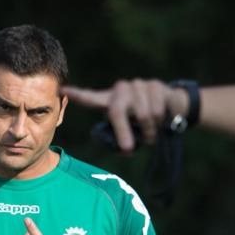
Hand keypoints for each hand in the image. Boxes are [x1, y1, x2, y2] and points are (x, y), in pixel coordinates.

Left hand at [63, 79, 188, 151]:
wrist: (172, 108)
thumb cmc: (145, 124)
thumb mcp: (131, 132)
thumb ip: (124, 139)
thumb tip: (127, 149)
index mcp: (110, 101)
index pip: (90, 98)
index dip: (77, 95)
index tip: (62, 90)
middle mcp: (121, 90)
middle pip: (117, 112)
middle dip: (125, 132)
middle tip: (131, 148)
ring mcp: (138, 86)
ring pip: (143, 115)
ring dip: (150, 130)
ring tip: (153, 130)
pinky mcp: (156, 85)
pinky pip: (159, 110)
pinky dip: (163, 122)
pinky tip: (165, 118)